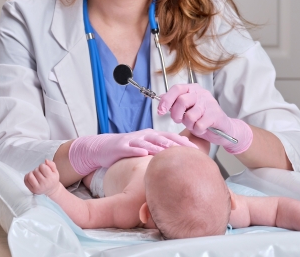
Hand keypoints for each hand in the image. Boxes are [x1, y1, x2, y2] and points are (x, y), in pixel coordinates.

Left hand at [24, 160, 60, 195]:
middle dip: (38, 169)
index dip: (43, 166)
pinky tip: (32, 177)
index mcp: (51, 178)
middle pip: (36, 170)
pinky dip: (27, 177)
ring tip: (36, 175)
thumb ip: (51, 164)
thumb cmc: (52, 180)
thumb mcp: (55, 171)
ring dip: (32, 173)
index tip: (45, 169)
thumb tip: (46, 160)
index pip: (42, 166)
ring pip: (30, 175)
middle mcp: (44, 184)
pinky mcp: (32, 190)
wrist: (51, 191)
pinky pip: (26, 180)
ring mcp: (38, 188)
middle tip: (41, 173)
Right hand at [68, 128, 197, 175]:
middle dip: (175, 143)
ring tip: (170, 150)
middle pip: (162, 137)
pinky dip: (137, 149)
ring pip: (148, 141)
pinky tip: (144, 153)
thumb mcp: (145, 149)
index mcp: (151, 136)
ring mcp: (132, 140)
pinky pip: (131, 147)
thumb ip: (159, 153)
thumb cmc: (127, 149)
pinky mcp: (121, 146)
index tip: (195, 148)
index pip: (170, 137)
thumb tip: (176, 163)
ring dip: (159, 145)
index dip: (182, 142)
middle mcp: (144, 136)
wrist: (104, 148)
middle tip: (188, 149)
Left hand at [157, 84, 252, 153]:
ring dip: (188, 124)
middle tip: (179, 120)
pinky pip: (199, 125)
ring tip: (194, 125)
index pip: (176, 89)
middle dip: (176, 114)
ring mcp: (210, 104)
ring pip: (190, 115)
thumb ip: (175, 103)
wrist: (224, 129)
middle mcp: (201, 94)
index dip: (166, 100)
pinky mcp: (215, 116)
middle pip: (182, 101)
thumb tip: (160, 98)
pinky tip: (202, 129)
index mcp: (193, 89)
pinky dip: (197, 130)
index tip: (160, 111)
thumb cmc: (202, 118)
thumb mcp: (186, 109)